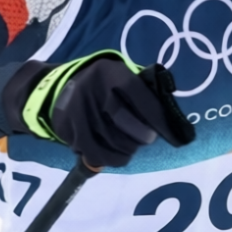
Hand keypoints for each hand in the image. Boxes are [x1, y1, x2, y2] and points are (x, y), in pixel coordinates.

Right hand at [14, 52, 195, 167]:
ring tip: (132, 143)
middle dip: (143, 135)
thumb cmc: (103, 84)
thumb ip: (144, 88)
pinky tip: (119, 153)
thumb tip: (171, 113)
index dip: (157, 115)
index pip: (138, 93)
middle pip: (124, 122)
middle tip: (148, 137)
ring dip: (129, 148)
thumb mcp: (122, 74)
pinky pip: (97, 154)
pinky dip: (113, 158)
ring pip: (112, 142)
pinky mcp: (69, 132)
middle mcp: (91, 90)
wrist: (58, 89)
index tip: (173, 132)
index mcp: (109, 72)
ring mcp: (77, 113)